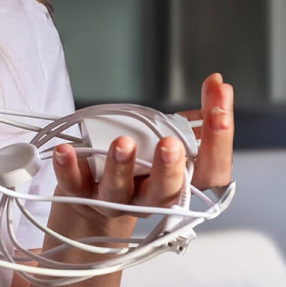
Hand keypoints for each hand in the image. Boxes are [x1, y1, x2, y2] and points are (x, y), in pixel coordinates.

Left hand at [49, 74, 234, 224]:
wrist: (92, 201)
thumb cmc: (140, 167)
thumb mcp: (170, 140)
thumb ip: (197, 118)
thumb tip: (218, 86)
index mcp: (179, 184)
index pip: (212, 171)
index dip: (219, 143)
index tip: (218, 112)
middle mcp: (150, 198)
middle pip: (168, 192)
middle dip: (170, 169)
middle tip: (171, 145)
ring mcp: (114, 200)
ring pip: (119, 192)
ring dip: (121, 167)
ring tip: (123, 143)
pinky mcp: (80, 196)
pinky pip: (73, 186)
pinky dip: (69, 168)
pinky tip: (65, 150)